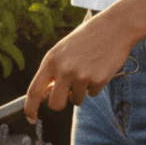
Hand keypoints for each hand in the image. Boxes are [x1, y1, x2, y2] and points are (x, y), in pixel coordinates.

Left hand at [23, 9, 137, 122]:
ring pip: (76, 100)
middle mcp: (64, 69)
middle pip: (55, 104)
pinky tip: (100, 67)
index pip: (34, 91)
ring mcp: (81, 75)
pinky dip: (96, 85)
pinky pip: (93, 93)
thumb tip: (46, 95)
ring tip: (90, 68)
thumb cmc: (88, 37)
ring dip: (82, 90)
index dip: (30, 108)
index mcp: (51, 60)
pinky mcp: (98, 80)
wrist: (115, 27)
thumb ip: (54, 71)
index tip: (31, 118)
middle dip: (61, 102)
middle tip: (69, 93)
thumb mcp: (64, 50)